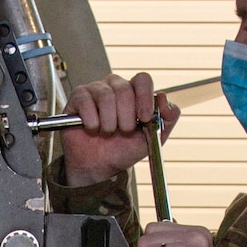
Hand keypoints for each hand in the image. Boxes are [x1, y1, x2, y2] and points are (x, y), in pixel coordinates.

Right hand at [62, 72, 179, 189]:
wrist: (99, 166)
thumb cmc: (123, 149)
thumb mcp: (153, 137)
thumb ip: (168, 118)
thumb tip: (164, 98)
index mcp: (134, 91)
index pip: (142, 79)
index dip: (144, 97)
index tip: (143, 118)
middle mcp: (116, 86)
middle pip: (124, 89)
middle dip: (125, 118)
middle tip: (123, 132)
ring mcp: (96, 89)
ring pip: (105, 96)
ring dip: (108, 122)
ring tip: (107, 133)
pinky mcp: (78, 97)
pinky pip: (86, 102)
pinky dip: (91, 121)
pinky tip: (92, 129)